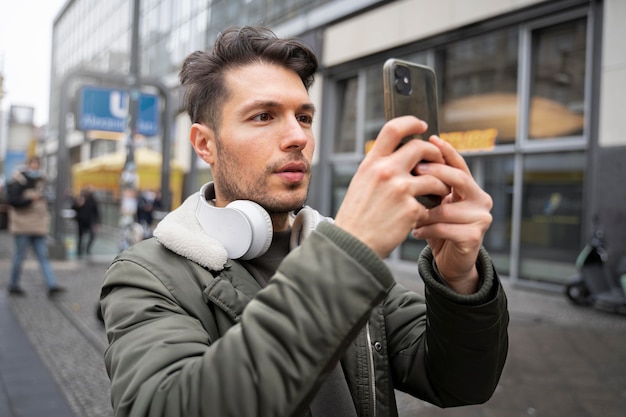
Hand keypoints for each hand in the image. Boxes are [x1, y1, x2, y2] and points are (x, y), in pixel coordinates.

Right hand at [334, 116, 448, 257]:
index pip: (393, 129)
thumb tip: (402, 156)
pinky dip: (430, 211)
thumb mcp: (361, 183)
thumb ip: (379, 168)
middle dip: (435, 154)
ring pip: (434, 177)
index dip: (411, 123)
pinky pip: (430, 204)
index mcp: (371, 163)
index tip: (422, 126)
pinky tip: (423, 217)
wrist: (352, 246)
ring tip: (439, 194)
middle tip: (439, 163)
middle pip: (421, 148)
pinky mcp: (411, 210)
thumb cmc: (356, 217)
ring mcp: (399, 190)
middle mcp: (385, 171)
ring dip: (441, 185)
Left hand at [412, 136, 492, 293]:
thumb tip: (411, 158)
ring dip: (423, 212)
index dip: (447, 151)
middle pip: (459, 179)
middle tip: (415, 170)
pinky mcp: (475, 237)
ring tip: (408, 215)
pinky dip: (426, 229)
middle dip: (435, 173)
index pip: (460, 165)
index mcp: (471, 188)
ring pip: (447, 208)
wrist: (450, 262)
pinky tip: (414, 231)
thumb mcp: (434, 203)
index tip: (431, 139)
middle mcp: (481, 200)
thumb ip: (431, 184)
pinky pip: (445, 228)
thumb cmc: (439, 229)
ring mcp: (481, 218)